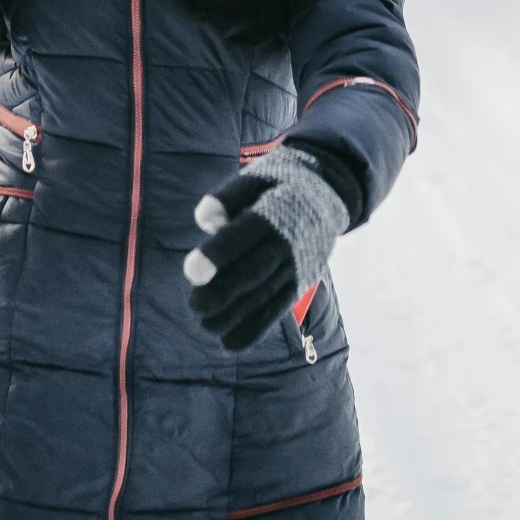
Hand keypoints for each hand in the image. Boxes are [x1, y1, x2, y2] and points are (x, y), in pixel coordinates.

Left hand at [183, 145, 350, 351]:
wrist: (328, 191)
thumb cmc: (278, 184)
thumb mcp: (256, 176)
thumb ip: (228, 197)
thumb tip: (204, 220)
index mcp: (274, 212)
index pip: (245, 235)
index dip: (218, 254)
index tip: (191, 271)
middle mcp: (289, 243)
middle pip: (255, 272)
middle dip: (223, 292)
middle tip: (194, 304)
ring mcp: (296, 266)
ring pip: (265, 295)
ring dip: (234, 315)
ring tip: (204, 323)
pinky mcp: (299, 283)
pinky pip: (277, 310)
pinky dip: (255, 329)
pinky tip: (229, 342)